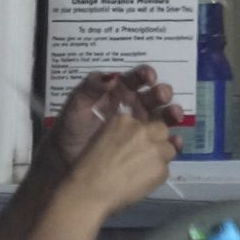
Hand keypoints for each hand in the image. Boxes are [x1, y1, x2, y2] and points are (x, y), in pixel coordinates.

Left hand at [47, 66, 184, 168]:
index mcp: (119, 93)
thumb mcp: (76, 105)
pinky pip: (163, 142)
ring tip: (175, 115)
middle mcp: (134, 106)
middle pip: (154, 95)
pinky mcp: (146, 146)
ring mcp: (142, 126)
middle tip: (162, 96)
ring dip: (172, 112)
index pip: (137, 79)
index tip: (149, 77)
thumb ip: (90, 87)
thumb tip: (112, 76)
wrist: (63, 164)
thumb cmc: (70, 131)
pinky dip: (173, 141)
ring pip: (163, 115)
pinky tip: (175, 141)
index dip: (146, 75)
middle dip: (162, 93)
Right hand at [54, 113, 177, 220]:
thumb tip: (140, 136)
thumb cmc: (88, 169)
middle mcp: (142, 129)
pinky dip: (157, 175)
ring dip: (160, 157)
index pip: (144, 120)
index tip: (133, 145)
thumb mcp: (103, 139)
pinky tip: (141, 182)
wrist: (87, 194)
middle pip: (161, 129)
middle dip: (156, 141)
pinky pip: (166, 168)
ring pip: (169, 148)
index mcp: (124, 120)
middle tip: (141, 157)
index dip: (141, 134)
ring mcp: (155, 147)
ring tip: (141, 171)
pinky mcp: (161, 166)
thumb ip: (124, 134)